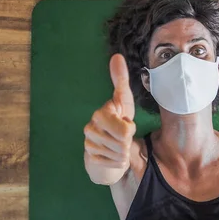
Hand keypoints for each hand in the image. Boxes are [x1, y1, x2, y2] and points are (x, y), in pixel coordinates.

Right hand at [83, 53, 135, 183]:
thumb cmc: (116, 122)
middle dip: (128, 140)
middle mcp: (91, 127)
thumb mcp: (123, 102)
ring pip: (120, 153)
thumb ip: (121, 80)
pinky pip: (114, 163)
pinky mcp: (90, 159)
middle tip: (122, 136)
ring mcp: (89, 144)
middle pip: (124, 141)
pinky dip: (118, 162)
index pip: (125, 129)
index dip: (129, 128)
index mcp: (101, 113)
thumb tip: (116, 56)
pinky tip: (112, 156)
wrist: (105, 148)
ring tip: (117, 145)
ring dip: (124, 152)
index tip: (124, 122)